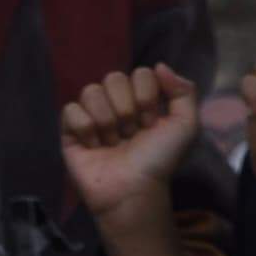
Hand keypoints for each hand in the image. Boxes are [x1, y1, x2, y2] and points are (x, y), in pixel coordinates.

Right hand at [57, 66, 199, 237]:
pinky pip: (70, 110)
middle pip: (114, 78)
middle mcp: (115, 104)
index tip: (151, 124)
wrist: (134, 189)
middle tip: (132, 134)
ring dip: (107, 120)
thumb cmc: (160, 161)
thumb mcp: (186, 126)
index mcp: (141, 99)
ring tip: (113, 142)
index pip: (140, 73)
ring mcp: (91, 116)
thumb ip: (184, 91)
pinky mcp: (69, 132)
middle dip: (126, 109)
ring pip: (91, 91)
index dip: (146, 97)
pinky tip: (94, 146)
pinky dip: (85, 128)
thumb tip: (159, 65)